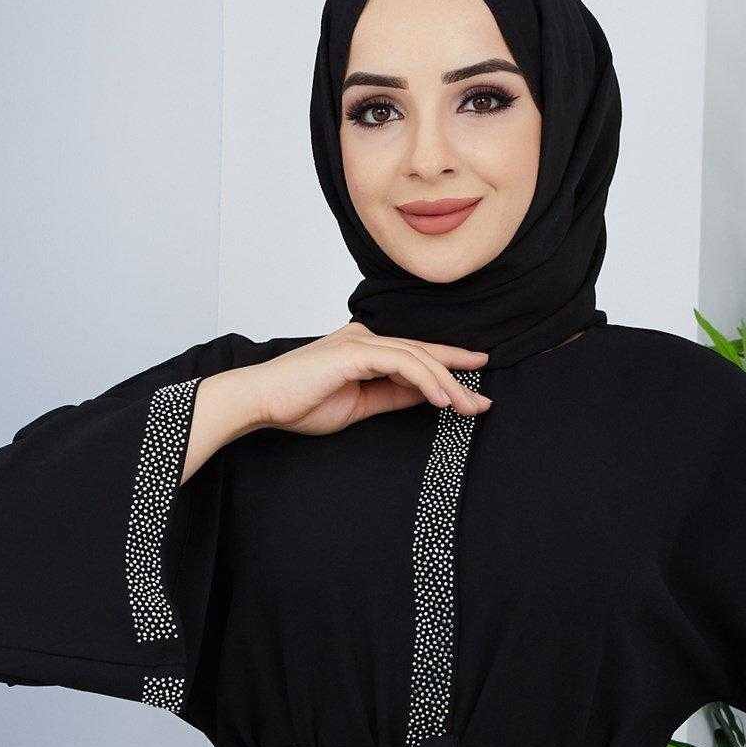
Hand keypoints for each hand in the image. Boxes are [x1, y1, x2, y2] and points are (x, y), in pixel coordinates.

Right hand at [230, 325, 492, 439]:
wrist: (262, 401)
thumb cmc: (300, 404)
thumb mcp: (359, 406)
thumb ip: (392, 397)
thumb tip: (426, 397)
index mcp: (366, 350)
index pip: (415, 357)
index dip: (448, 368)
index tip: (475, 386)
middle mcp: (367, 339)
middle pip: (423, 354)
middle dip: (457, 376)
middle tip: (483, 402)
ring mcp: (361, 342)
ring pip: (418, 357)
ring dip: (447, 384)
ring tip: (468, 407)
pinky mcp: (355, 351)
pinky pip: (402, 363)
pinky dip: (425, 380)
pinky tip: (442, 398)